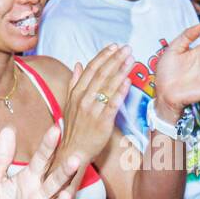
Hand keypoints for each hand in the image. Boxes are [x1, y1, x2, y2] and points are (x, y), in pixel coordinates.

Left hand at [0, 124, 81, 198]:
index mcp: (30, 180)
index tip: (56, 129)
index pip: (42, 160)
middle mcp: (40, 197)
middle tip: (75, 158)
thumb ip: (1, 157)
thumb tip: (9, 129)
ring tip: (68, 196)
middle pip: (55, 182)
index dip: (48, 146)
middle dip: (65, 172)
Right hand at [62, 44, 132, 162]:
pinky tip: (128, 81)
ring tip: (131, 59)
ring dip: (120, 71)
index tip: (114, 46)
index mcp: (76, 92)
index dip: (103, 56)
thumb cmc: (73, 128)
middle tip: (127, 48)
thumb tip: (77, 63)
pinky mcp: (102, 122)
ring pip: (108, 86)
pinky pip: (112, 104)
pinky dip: (120, 91)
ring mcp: (92, 110)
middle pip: (101, 74)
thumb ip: (74, 82)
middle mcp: (83, 98)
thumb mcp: (69, 102)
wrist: (72, 152)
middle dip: (115, 59)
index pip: (91, 68)